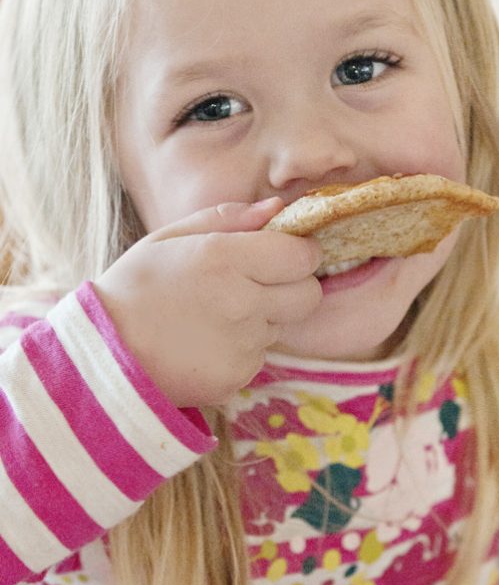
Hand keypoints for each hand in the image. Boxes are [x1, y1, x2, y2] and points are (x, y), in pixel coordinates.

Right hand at [94, 199, 321, 408]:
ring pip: (283, 325)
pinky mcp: (238, 377)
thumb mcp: (170, 237)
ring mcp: (242, 345)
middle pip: (309, 295)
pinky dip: (243, 347)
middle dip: (294, 285)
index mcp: (224, 259)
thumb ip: (228, 218)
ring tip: (215, 315)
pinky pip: (261, 355)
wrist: (104, 354)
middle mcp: (241, 303)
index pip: (302, 256)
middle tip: (258, 283)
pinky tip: (207, 342)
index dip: (298, 253)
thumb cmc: (135, 286)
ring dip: (263, 317)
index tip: (280, 253)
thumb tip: (277, 208)